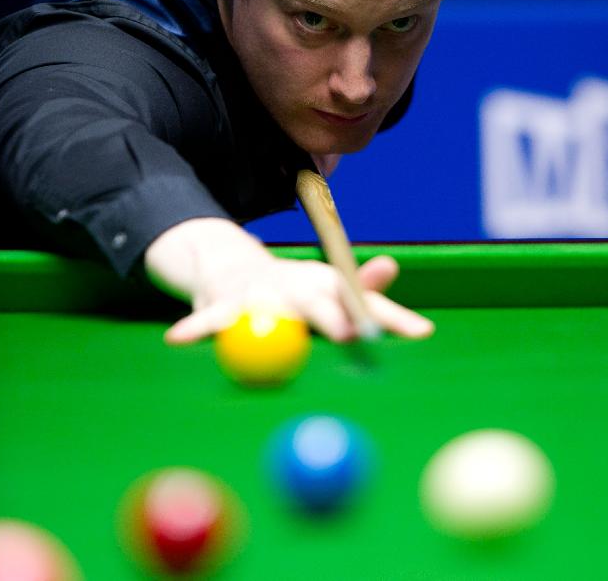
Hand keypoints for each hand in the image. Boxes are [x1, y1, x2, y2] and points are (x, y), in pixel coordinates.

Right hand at [143, 217, 434, 344]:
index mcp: (326, 283)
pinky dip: (197, 329)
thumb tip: (426, 329)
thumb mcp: (333, 295)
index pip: (364, 299)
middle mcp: (295, 284)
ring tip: (263, 330)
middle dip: (333, 315)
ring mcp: (257, 292)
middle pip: (318, 300)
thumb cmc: (295, 290)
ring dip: (264, 322)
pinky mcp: (222, 303)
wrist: (232, 266)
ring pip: (263, 310)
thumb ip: (373, 312)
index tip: (418, 332)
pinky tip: (180, 340)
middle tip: (348, 334)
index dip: (389, 316)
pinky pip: (209, 321)